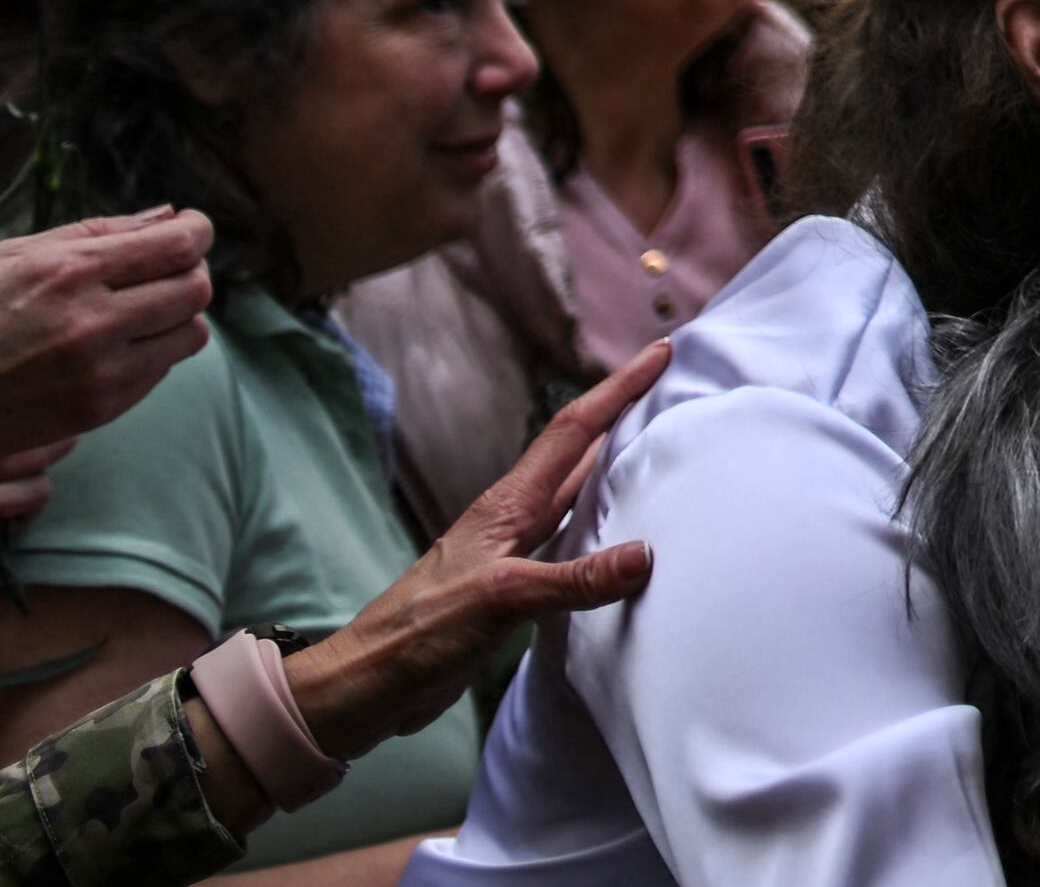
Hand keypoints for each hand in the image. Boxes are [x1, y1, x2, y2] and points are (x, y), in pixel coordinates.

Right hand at [0, 213, 215, 476]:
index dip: (195, 233)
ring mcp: (97, 373)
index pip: (178, 246)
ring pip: (191, 334)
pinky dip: (152, 354)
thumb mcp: (15, 256)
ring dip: (177, 318)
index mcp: (69, 272)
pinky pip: (159, 372)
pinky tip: (114, 346)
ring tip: (140, 311)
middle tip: (163, 271)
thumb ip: (98, 233)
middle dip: (188, 273)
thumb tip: (168, 216)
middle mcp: (92, 323)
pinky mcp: (96, 410)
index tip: (188, 231)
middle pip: (195, 290)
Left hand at [285, 340, 666, 762]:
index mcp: (506, 506)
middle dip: (623, 417)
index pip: (572, 432)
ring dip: (615, 470)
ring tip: (661, 452)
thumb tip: (645, 554)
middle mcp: (512, 521)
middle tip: (672, 391)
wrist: (365, 687)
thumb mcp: (498, 600)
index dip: (617, 389)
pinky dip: (602, 530)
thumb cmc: (416, 635)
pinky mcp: (511, 591)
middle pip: (578, 455)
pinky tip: (622, 541)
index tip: (659, 353)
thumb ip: (571, 580)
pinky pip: (570, 544)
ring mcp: (510, 555)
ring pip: (574, 498)